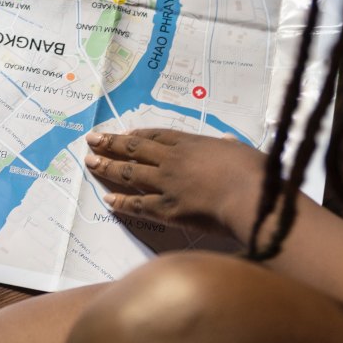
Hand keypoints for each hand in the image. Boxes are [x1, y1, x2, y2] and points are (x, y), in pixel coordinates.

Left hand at [84, 128, 264, 236]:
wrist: (250, 197)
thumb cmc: (253, 172)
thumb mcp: (240, 149)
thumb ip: (228, 146)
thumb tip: (226, 139)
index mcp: (191, 143)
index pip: (156, 135)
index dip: (137, 135)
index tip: (123, 134)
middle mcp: (172, 159)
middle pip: (135, 148)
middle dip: (111, 143)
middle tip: (92, 139)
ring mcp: (167, 183)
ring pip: (130, 172)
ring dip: (107, 166)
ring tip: (90, 161)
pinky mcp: (167, 208)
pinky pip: (137, 204)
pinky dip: (121, 201)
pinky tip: (107, 200)